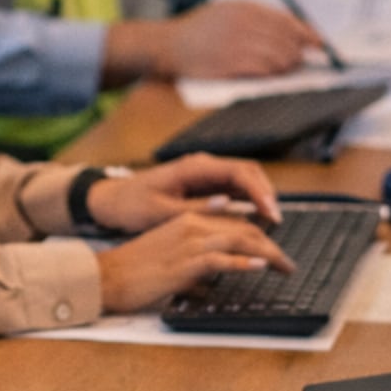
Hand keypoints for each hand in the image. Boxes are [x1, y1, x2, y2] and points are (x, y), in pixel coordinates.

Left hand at [87, 152, 282, 231]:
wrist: (113, 200)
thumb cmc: (133, 205)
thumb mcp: (161, 211)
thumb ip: (196, 208)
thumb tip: (228, 204)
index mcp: (194, 167)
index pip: (239, 172)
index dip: (260, 192)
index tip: (271, 213)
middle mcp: (204, 166)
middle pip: (248, 172)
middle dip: (266, 194)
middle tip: (276, 221)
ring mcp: (206, 174)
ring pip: (244, 180)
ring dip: (260, 198)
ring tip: (270, 224)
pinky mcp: (205, 185)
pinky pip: (234, 190)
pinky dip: (249, 202)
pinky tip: (255, 220)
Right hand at [95, 212, 293, 312]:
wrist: (105, 277)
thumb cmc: (131, 272)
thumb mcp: (168, 261)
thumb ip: (191, 267)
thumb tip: (210, 284)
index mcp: (186, 221)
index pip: (233, 223)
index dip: (259, 236)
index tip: (274, 251)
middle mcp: (191, 225)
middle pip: (243, 228)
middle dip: (271, 245)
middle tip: (286, 263)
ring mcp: (189, 242)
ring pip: (239, 240)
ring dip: (267, 253)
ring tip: (284, 266)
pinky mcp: (185, 262)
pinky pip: (222, 259)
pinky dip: (244, 262)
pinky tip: (260, 267)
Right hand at [159, 0, 319, 79]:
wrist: (167, 45)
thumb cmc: (199, 31)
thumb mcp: (226, 12)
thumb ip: (257, 19)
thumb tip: (294, 33)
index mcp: (245, 7)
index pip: (287, 21)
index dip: (308, 34)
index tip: (320, 44)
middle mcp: (243, 23)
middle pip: (286, 40)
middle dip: (298, 53)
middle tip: (302, 62)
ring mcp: (237, 43)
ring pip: (278, 57)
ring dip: (287, 66)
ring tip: (287, 70)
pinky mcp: (230, 64)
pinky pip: (263, 70)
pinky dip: (272, 74)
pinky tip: (272, 76)